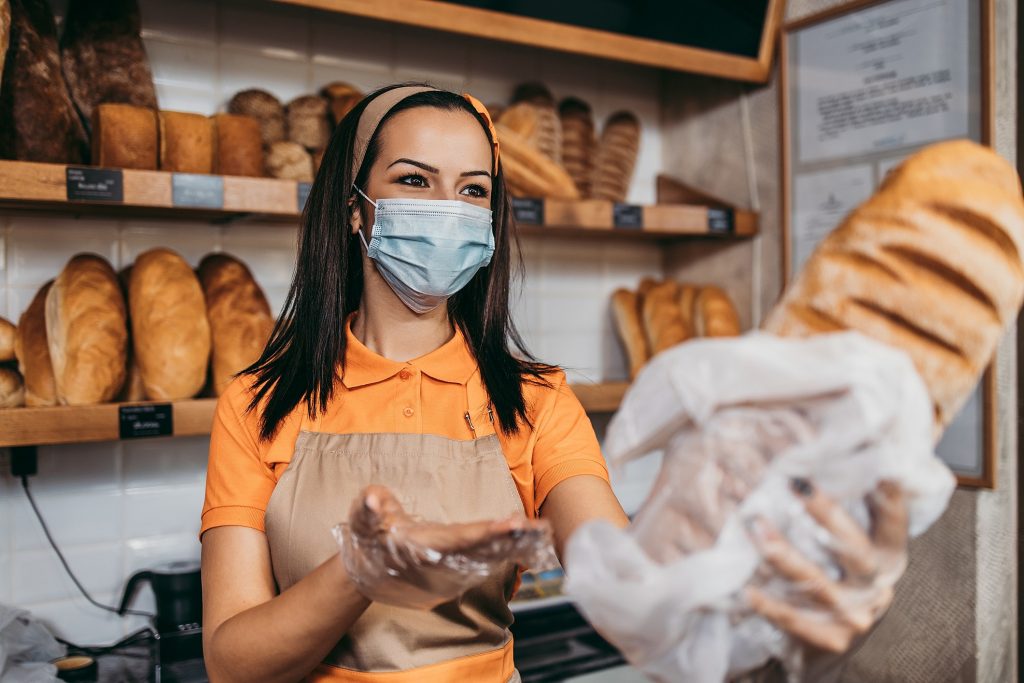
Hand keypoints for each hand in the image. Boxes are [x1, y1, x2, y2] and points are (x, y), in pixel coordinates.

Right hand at [334, 485, 552, 608]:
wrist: (367, 572)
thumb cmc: (368, 538)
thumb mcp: (361, 518)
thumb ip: (369, 505)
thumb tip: (374, 499)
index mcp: (423, 546)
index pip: (459, 539)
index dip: (485, 532)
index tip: (510, 524)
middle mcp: (441, 563)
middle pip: (482, 550)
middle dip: (510, 539)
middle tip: (539, 528)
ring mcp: (449, 571)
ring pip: (488, 558)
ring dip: (515, 546)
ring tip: (542, 531)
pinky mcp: (456, 571)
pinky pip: (486, 561)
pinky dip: (507, 551)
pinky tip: (528, 540)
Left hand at [744, 480, 907, 652]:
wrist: (831, 640)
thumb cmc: (838, 580)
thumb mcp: (851, 550)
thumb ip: (842, 517)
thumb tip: (809, 471)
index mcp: (887, 558)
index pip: (892, 526)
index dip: (891, 502)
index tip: (882, 474)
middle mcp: (876, 586)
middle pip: (854, 550)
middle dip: (826, 515)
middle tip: (797, 485)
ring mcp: (855, 616)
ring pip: (816, 582)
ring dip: (783, 554)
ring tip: (757, 529)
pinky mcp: (831, 639)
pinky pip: (795, 618)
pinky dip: (771, 604)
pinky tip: (750, 589)